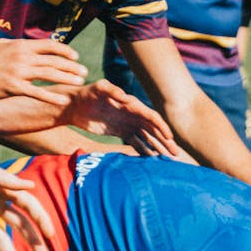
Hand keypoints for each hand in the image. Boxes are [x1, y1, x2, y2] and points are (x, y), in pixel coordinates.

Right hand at [0, 39, 87, 106]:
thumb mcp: (2, 46)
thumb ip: (18, 45)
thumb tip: (30, 44)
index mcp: (21, 45)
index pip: (48, 45)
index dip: (64, 51)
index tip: (76, 57)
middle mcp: (22, 56)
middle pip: (52, 60)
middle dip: (71, 66)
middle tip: (84, 72)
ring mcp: (18, 72)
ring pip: (49, 74)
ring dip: (66, 78)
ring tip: (79, 83)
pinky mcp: (14, 87)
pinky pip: (37, 92)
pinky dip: (52, 96)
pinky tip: (64, 100)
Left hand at [58, 80, 178, 156]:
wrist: (74, 105)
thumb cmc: (86, 94)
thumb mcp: (98, 88)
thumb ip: (112, 90)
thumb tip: (127, 98)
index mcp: (131, 105)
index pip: (151, 117)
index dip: (162, 127)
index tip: (170, 139)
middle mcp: (133, 115)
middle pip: (154, 130)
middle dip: (166, 142)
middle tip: (176, 155)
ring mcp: (129, 124)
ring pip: (148, 138)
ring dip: (158, 149)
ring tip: (168, 162)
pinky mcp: (122, 132)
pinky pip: (137, 143)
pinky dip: (145, 152)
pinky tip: (152, 162)